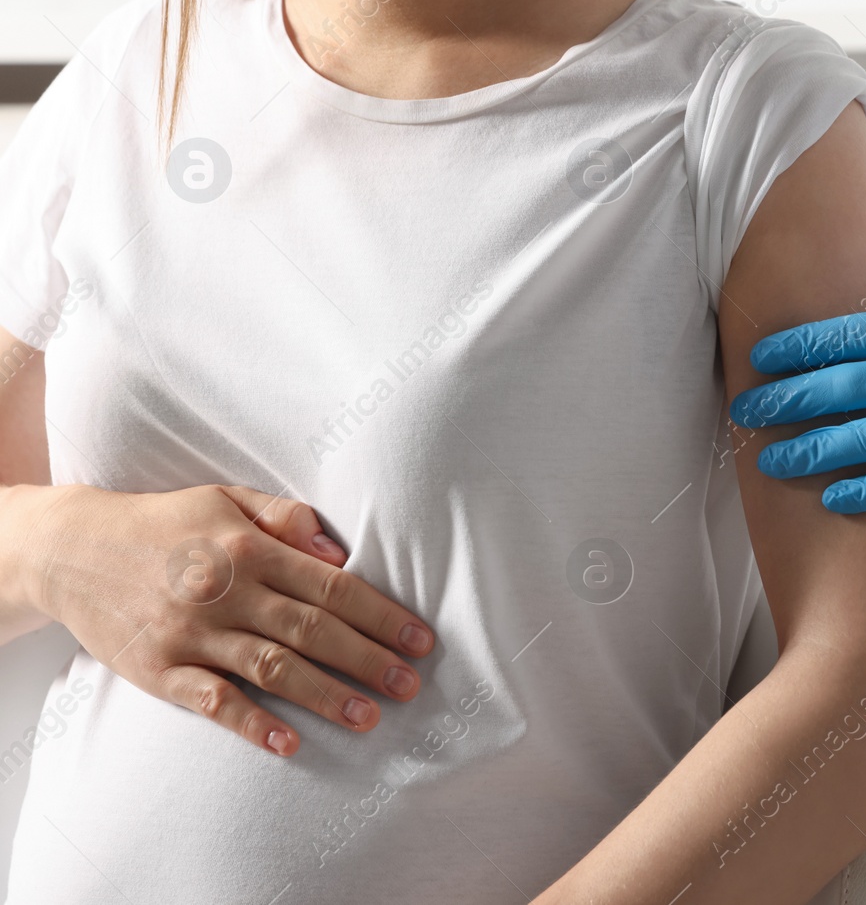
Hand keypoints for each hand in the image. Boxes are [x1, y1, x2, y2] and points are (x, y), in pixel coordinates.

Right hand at [13, 483, 434, 755]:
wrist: (70, 548)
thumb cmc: (164, 524)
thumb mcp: (225, 500)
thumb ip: (285, 517)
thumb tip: (339, 549)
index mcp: (249, 548)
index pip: (331, 586)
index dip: (380, 614)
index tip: (419, 639)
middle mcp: (225, 592)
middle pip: (311, 631)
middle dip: (368, 660)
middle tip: (411, 685)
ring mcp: (191, 633)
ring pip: (272, 670)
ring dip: (326, 696)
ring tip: (370, 717)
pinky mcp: (158, 669)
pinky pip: (212, 701)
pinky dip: (251, 724)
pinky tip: (289, 742)